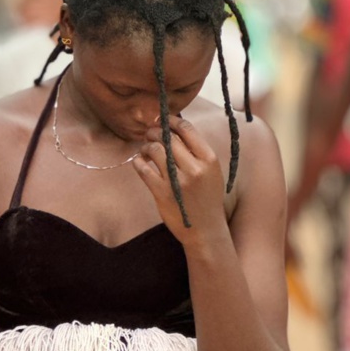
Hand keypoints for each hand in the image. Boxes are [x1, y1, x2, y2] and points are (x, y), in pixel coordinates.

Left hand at [133, 115, 227, 245]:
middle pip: (167, 138)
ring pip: (154, 150)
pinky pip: (143, 169)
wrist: (205, 230)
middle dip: (154, 132)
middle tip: (149, 134)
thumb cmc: (207, 197)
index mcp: (209, 160)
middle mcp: (194, 169)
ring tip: (146, 150)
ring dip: (146, 146)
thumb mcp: (211, 171)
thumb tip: (175, 128)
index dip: (171, 121)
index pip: (186, 130)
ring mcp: (177, 181)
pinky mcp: (162, 193)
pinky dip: (138, 161)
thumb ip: (196, 151)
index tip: (163, 120)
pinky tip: (140, 162)